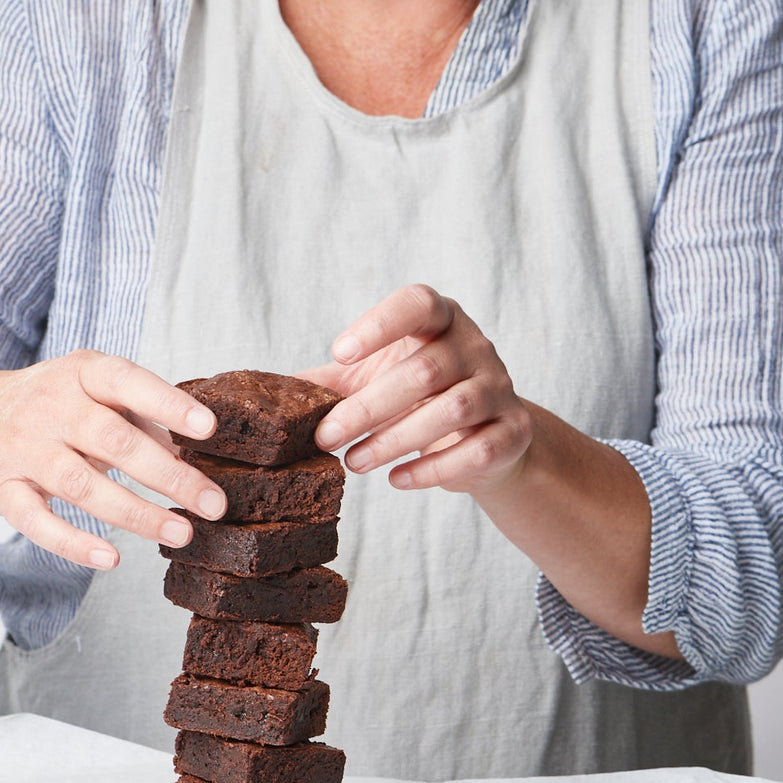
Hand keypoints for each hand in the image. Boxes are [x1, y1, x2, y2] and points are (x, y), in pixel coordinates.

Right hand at [0, 351, 226, 568]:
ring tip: (182, 533)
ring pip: (84, 486)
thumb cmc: (41, 404)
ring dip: (138, 515)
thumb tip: (184, 453)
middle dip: (170, 477)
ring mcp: (21, 449)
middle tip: (214, 504)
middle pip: (115, 442)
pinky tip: (112, 558)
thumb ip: (133, 415)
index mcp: (78, 373)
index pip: (128, 381)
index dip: (169, 404)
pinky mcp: (0, 490)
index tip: (209, 429)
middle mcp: (49, 406)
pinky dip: (75, 543)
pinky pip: (39, 522)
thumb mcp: (84, 389)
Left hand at [307, 284, 533, 495]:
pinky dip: (431, 469)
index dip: (380, 323)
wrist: (486, 435)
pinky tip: (396, 479)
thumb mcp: (374, 378)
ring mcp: (500, 386)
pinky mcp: (514, 431)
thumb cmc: (418, 395)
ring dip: (395, 440)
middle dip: (368, 408)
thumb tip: (267, 396)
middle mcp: (476, 345)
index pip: (417, 303)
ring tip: (354, 461)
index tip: (339, 353)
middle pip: (424, 370)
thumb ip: (330, 382)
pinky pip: (476, 450)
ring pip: (452, 410)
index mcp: (441, 319)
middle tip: (326, 436)